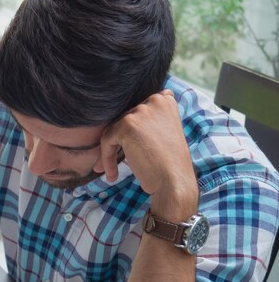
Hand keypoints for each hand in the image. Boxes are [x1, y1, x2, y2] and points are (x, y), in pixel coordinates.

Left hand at [95, 90, 197, 211]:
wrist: (174, 180)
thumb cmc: (168, 164)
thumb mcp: (164, 134)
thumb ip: (150, 121)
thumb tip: (130, 120)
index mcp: (164, 101)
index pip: (136, 113)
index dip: (130, 134)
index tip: (128, 153)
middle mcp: (154, 101)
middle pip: (123, 121)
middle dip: (117, 145)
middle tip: (112, 166)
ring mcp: (140, 112)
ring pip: (113, 131)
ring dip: (109, 154)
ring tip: (111, 173)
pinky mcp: (127, 125)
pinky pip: (107, 140)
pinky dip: (106, 159)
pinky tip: (112, 175)